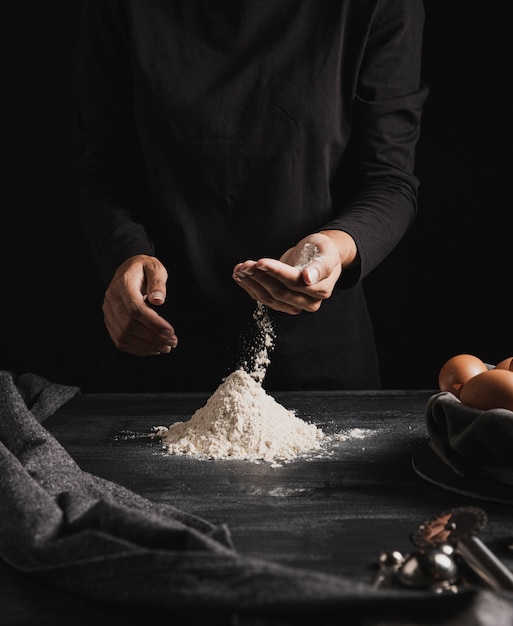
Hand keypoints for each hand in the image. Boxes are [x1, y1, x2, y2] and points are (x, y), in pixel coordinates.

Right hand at [102, 254, 177, 355]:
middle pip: (129, 325)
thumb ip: (158, 282)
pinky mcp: (110, 321)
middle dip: (153, 337)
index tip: (170, 331)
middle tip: (173, 342)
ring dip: (146, 346)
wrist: (128, 269)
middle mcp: (111, 298)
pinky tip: (153, 348)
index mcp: (122, 284)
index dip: (153, 323)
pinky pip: (120, 340)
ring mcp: (108, 311)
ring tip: (165, 347)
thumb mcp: (154, 268)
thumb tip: (158, 300)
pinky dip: (137, 348)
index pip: (135, 309)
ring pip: (123, 336)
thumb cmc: (143, 269)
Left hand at [232, 231, 356, 313]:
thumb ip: (320, 266)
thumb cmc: (323, 251)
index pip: (294, 282)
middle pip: (280, 292)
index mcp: (321, 289)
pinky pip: (263, 298)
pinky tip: (240, 275)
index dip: (276, 272)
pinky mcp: (282, 303)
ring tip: (240, 269)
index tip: (261, 262)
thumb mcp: (327, 252)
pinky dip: (249, 287)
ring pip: (269, 298)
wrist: (320, 256)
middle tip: (246, 264)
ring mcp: (294, 305)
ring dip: (251, 283)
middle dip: (260, 277)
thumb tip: (308, 278)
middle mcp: (308, 302)